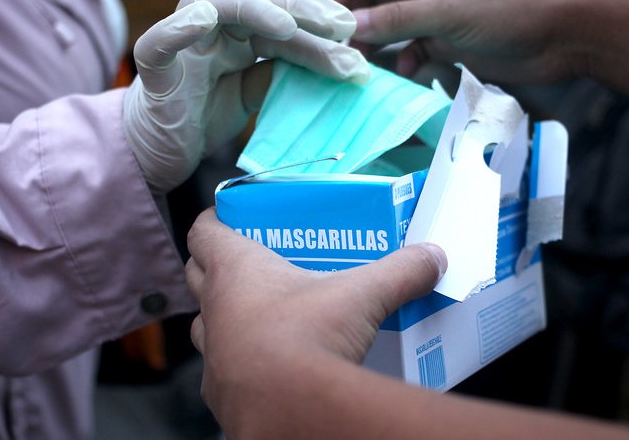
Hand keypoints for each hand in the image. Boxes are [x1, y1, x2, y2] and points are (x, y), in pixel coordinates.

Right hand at [123, 0, 370, 194]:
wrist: (156, 154)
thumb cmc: (201, 117)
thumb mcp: (252, 94)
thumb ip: (279, 73)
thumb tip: (334, 62)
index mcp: (237, 35)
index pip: (280, 14)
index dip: (315, 20)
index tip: (353, 34)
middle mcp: (212, 30)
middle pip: (256, 0)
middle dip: (300, 8)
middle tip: (341, 27)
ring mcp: (183, 46)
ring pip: (212, 2)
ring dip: (253, 8)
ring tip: (287, 25)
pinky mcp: (155, 73)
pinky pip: (158, 43)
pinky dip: (178, 27)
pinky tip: (203, 18)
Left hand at [185, 208, 445, 429]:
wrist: (292, 412)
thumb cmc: (310, 338)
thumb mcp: (362, 296)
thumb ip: (399, 271)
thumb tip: (431, 256)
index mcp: (236, 271)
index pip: (203, 232)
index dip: (214, 220)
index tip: (229, 215)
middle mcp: (213, 310)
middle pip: (197, 275)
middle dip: (218, 266)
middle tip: (254, 263)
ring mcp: (212, 356)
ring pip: (204, 324)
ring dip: (224, 316)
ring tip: (261, 315)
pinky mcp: (221, 395)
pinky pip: (221, 370)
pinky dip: (239, 363)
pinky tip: (269, 364)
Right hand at [319, 0, 583, 83]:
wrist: (567, 37)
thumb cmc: (515, 9)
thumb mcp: (451, 12)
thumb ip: (400, 19)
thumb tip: (351, 25)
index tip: (321, 15)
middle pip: (377, 2)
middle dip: (355, 23)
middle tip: (331, 50)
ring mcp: (440, 19)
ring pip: (393, 31)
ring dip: (376, 48)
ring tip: (356, 70)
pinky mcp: (452, 46)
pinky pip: (415, 54)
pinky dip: (404, 65)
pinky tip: (401, 77)